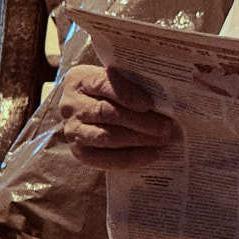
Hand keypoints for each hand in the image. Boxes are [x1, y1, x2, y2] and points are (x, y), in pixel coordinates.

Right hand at [56, 63, 173, 168]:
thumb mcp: (116, 79)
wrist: (86, 111)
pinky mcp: (79, 152)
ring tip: (164, 140)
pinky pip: (106, 159)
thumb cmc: (110, 91)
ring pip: (107, 137)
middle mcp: (71, 105)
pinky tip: (154, 154)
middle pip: (106, 113)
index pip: (103, 84)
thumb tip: (166, 99)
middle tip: (167, 126)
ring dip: (139, 140)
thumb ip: (133, 83)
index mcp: (80, 79)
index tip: (149, 104)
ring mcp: (72, 131)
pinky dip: (132, 158)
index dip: (127, 94)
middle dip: (140, 121)